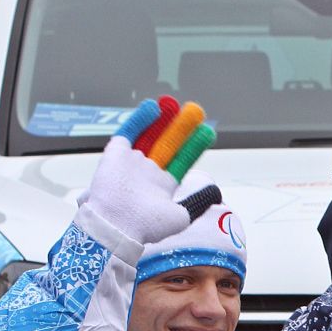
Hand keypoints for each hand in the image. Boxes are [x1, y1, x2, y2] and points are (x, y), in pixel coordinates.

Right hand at [81, 97, 216, 246]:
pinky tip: (153, 108)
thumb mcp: (181, 216)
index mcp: (162, 186)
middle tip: (194, 111)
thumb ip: (198, 201)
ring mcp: (132, 162)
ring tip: (174, 104)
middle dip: (180, 128)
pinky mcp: (116, 154)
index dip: (193, 146)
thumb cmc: (146, 226)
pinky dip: (140, 119)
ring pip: (149, 135)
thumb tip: (215, 192)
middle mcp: (147, 172)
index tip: (206, 132)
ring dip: (162, 120)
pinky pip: (128, 132)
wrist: (117, 225)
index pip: (182, 160)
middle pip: (167, 144)